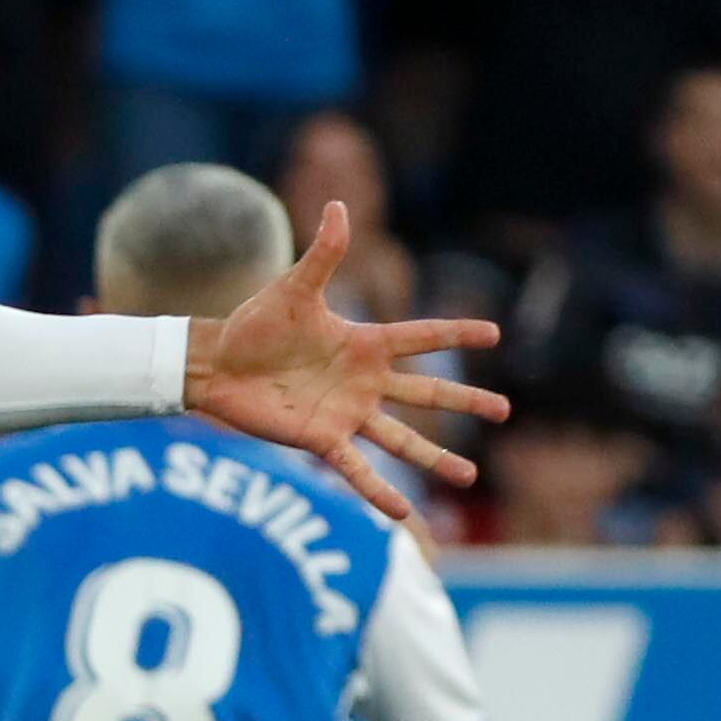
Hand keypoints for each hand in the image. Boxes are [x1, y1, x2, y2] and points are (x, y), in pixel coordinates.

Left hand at [178, 204, 504, 521]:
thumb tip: (339, 205)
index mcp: (365, 342)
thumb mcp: (294, 287)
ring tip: (469, 477)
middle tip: (504, 410)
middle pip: (426, 393)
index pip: (422, 337)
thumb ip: (323, 253)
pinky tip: (404, 515)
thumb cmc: (254, 324)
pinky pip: (356, 470)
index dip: (456, 334)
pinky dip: (379, 492)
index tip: (494, 334)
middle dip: (465, 401)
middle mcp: (364, 381)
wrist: (215, 364)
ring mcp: (346, 413)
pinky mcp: (321, 440)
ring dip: (436, 459)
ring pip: (402, 440)